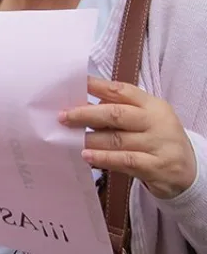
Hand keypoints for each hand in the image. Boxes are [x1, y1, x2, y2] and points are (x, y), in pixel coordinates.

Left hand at [60, 76, 197, 199]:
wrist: (190, 171)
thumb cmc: (157, 139)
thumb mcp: (145, 119)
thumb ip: (119, 110)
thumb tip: (81, 104)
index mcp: (152, 105)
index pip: (122, 90)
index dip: (96, 86)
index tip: (74, 84)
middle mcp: (156, 122)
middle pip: (116, 114)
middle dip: (86, 114)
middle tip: (63, 117)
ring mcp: (158, 145)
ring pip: (117, 139)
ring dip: (90, 138)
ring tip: (69, 137)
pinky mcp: (156, 167)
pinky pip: (125, 161)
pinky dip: (103, 158)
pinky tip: (87, 155)